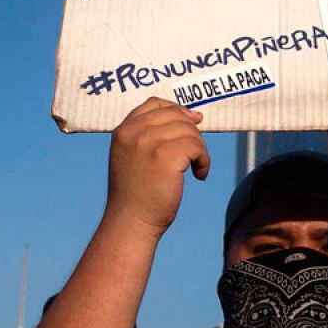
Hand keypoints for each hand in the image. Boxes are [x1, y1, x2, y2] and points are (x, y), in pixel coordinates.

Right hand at [105, 98, 208, 235]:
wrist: (130, 223)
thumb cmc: (137, 195)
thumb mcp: (134, 157)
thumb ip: (152, 135)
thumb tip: (195, 116)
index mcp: (123, 131)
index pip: (155, 104)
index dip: (177, 110)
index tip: (193, 123)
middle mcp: (133, 132)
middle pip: (176, 115)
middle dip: (192, 133)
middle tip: (194, 155)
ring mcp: (148, 143)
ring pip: (189, 131)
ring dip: (199, 150)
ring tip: (196, 168)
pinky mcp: (165, 156)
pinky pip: (197, 147)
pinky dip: (204, 161)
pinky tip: (199, 175)